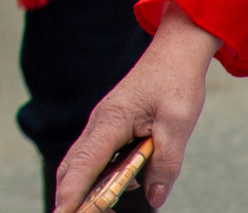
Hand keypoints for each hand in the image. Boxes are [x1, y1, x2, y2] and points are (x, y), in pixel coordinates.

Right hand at [52, 4, 219, 208]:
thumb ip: (165, 164)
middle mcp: (99, 123)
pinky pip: (96, 154)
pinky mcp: (112, 124)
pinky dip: (95, 175)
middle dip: (69, 194)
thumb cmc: (176, 84)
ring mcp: (103, 123)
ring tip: (92, 210)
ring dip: (82, 187)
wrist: (174, 51)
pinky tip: (114, 189)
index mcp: (111, 121)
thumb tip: (153, 198)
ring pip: (82, 160)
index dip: (73, 192)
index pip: (84, 164)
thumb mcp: (177, 126)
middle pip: (73, 164)